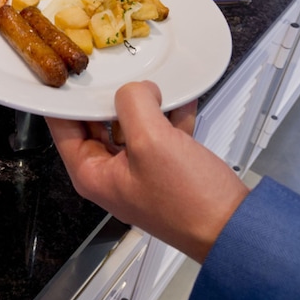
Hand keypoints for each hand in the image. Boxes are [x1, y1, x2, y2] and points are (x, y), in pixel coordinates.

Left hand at [46, 81, 248, 262]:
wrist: (236, 229)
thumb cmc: (190, 203)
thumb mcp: (152, 141)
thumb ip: (133, 104)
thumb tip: (134, 88)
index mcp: (91, 173)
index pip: (62, 125)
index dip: (65, 97)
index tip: (69, 71)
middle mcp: (109, 174)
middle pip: (97, 121)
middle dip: (110, 96)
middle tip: (114, 69)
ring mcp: (137, 171)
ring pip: (130, 124)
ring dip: (143, 104)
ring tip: (151, 82)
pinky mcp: (165, 170)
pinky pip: (159, 132)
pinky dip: (168, 115)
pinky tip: (180, 97)